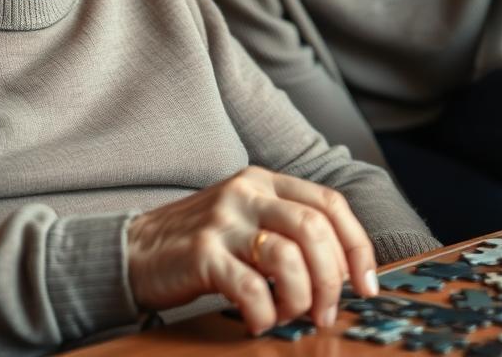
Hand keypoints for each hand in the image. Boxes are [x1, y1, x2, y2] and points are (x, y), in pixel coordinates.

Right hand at [126, 166, 377, 335]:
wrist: (136, 249)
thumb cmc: (201, 241)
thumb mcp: (246, 217)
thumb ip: (286, 227)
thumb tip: (343, 272)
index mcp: (264, 180)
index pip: (330, 203)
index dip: (357, 246)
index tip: (366, 285)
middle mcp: (247, 192)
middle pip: (315, 229)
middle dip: (332, 280)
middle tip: (326, 313)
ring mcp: (223, 221)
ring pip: (288, 257)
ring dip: (301, 299)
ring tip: (290, 316)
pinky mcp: (202, 253)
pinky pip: (250, 288)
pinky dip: (265, 314)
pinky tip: (258, 321)